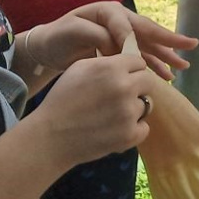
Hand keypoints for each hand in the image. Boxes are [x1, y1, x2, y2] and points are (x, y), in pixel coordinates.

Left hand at [28, 4, 196, 80]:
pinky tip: (166, 76)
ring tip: (183, 66)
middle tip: (190, 45)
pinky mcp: (121, 50)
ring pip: (149, 46)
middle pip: (148, 31)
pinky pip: (142, 57)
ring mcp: (122, 36)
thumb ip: (97, 34)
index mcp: (109, 12)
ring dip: (166, 56)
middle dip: (169, 41)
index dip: (132, 40)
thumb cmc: (58, 37)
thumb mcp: (73, 31)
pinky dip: (154, 66)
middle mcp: (121, 21)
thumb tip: (120, 45)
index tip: (131, 57)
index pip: (127, 25)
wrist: (47, 48)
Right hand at [30, 51, 156, 169]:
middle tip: (121, 96)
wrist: (50, 137)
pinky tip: (114, 129)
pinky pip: (143, 127)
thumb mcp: (79, 69)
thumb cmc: (62, 100)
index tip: (123, 77)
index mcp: (111, 68)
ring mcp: (129, 112)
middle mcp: (124, 87)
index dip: (131, 70)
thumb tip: (129, 61)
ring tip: (111, 115)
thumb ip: (107, 62)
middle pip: (148, 81)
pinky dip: (133, 130)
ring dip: (133, 109)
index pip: (138, 62)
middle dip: (137, 87)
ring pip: (145, 104)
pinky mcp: (130, 134)